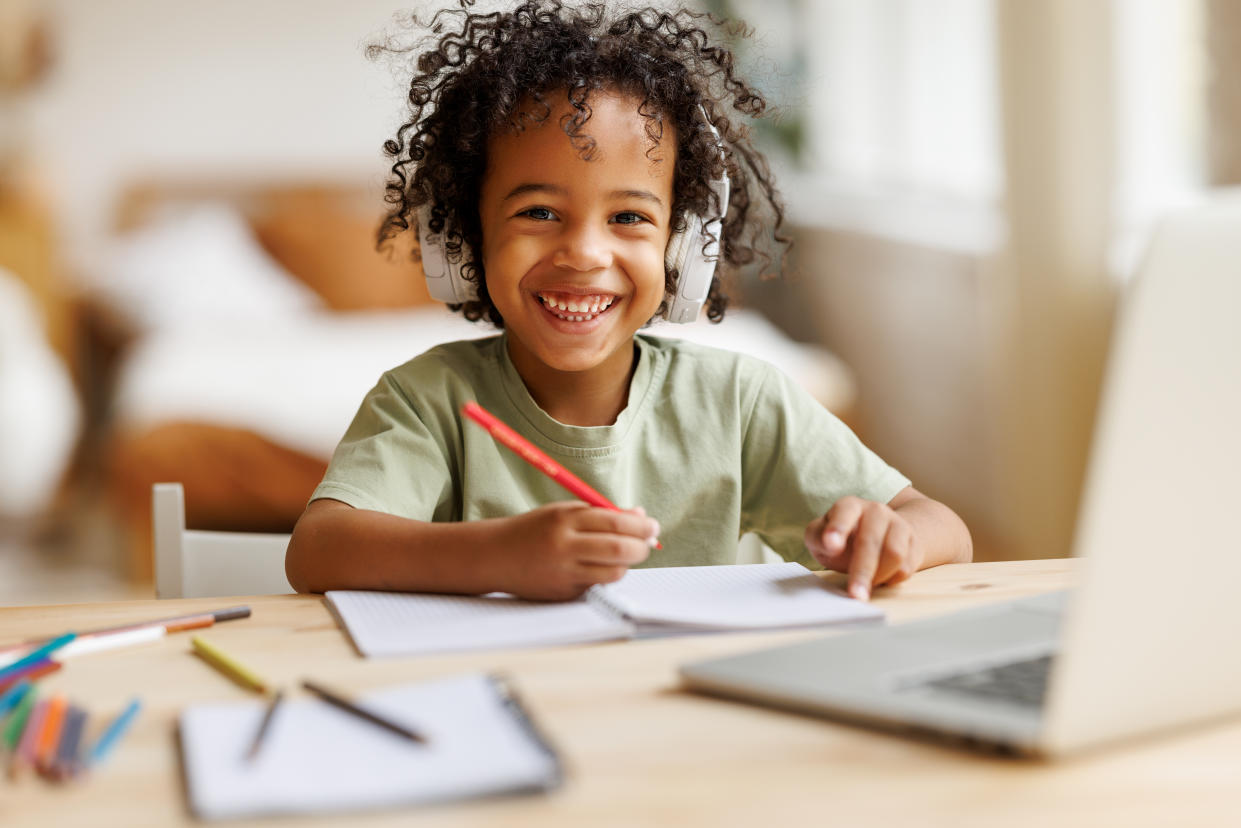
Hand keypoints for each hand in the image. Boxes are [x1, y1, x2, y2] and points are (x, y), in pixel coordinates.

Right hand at [496, 501, 657, 600]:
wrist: (496, 555)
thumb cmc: (535, 530)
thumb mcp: (564, 513)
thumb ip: (602, 514)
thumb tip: (641, 517)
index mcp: (565, 519)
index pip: (615, 522)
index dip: (640, 526)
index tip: (653, 526)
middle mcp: (564, 545)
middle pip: (618, 548)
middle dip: (642, 546)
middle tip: (648, 543)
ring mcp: (564, 572)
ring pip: (613, 572)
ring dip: (627, 565)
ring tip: (625, 556)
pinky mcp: (563, 592)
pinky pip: (597, 585)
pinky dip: (606, 576)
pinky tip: (599, 567)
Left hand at [803, 495, 922, 600]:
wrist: (882, 532)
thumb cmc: (843, 538)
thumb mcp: (821, 536)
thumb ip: (818, 538)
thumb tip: (831, 547)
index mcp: (850, 506)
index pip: (845, 512)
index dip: (838, 529)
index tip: (831, 546)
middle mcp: (876, 511)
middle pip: (871, 541)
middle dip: (862, 570)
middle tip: (854, 594)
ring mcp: (898, 525)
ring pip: (894, 554)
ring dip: (878, 577)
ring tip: (862, 590)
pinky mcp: (913, 544)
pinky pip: (906, 567)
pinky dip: (891, 579)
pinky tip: (878, 580)